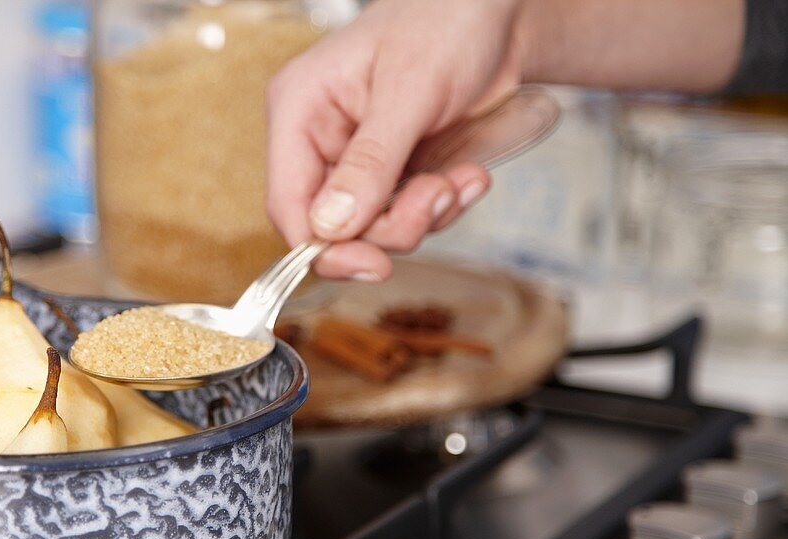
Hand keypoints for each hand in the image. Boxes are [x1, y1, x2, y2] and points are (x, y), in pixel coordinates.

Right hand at [266, 0, 525, 280]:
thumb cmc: (447, 21)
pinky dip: (442, 206)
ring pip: (375, 228)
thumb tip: (329, 226)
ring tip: (460, 179)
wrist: (500, 12)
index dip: (323, 246)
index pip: (288, 203)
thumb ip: (370, 161)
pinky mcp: (393, 172)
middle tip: (438, 196)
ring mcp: (357, 160)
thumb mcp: (408, 90)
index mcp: (299, 110)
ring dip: (425, 214)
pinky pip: (407, 216)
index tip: (373, 264)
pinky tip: (467, 176)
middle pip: (334, 226)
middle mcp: (320, 140)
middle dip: (392, 224)